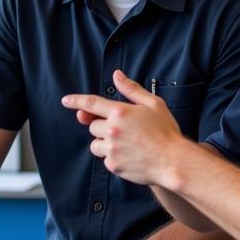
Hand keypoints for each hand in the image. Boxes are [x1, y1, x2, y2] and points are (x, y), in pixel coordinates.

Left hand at [62, 70, 184, 186]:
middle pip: (93, 126)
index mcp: (120, 112)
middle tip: (123, 131)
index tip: (66, 101)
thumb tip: (117, 75)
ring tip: (127, 144)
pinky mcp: (113, 165)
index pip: (91, 103)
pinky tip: (130, 156)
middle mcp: (112, 129)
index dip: (76, 101)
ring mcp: (111, 149)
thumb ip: (131, 89)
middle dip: (103, 127)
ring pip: (96, 144)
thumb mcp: (153, 104)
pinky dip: (113, 157)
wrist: (173, 161)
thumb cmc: (166, 131)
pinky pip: (105, 159)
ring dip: (105, 143)